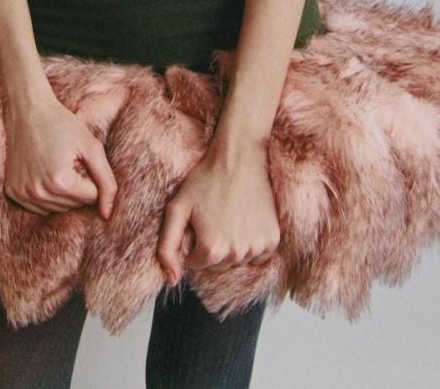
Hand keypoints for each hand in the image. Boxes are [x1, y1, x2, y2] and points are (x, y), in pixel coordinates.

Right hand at [3, 95, 118, 218]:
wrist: (27, 110)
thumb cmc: (62, 124)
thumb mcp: (91, 146)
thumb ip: (106, 181)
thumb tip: (107, 214)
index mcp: (59, 182)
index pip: (91, 197)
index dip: (90, 175)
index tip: (79, 158)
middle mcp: (38, 193)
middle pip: (74, 206)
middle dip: (77, 185)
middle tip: (67, 159)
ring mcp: (22, 195)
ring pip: (58, 209)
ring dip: (63, 190)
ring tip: (55, 164)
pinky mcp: (13, 193)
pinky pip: (40, 207)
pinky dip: (46, 194)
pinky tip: (42, 172)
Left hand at [156, 143, 279, 286]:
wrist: (238, 158)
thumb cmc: (205, 180)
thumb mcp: (176, 208)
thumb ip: (167, 247)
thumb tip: (172, 280)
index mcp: (211, 249)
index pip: (197, 264)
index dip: (195, 241)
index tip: (199, 221)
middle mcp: (236, 254)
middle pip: (218, 265)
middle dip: (213, 246)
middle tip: (214, 217)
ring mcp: (256, 247)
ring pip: (237, 260)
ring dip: (232, 245)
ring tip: (229, 216)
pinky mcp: (272, 239)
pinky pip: (257, 255)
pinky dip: (251, 243)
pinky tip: (245, 220)